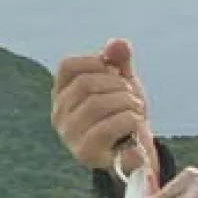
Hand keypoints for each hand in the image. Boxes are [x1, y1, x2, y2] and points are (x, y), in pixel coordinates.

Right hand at [51, 38, 157, 179]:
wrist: (137, 154)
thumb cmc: (125, 115)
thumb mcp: (123, 84)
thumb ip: (119, 62)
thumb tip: (119, 43)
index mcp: (62, 94)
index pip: (69, 66)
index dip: (97, 62)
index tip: (117, 73)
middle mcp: (59, 115)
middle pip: (87, 85)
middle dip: (119, 86)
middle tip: (134, 98)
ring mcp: (70, 136)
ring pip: (98, 104)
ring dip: (128, 104)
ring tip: (138, 112)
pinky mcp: (86, 154)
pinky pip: (109, 128)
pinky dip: (130, 122)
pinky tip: (138, 128)